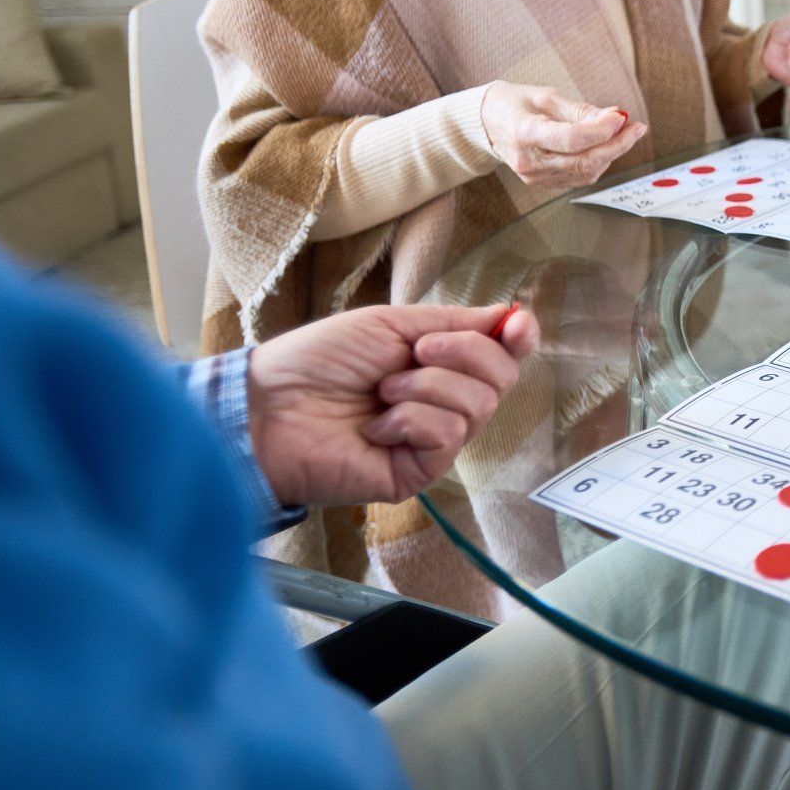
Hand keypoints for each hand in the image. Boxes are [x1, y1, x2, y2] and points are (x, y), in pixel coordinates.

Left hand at [247, 303, 538, 506]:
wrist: (270, 405)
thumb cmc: (319, 361)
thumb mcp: (391, 324)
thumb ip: (455, 323)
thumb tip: (513, 316)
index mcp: (441, 364)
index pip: (503, 356)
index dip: (519, 339)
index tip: (515, 326)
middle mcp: (445, 403)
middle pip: (501, 379)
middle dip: (462, 354)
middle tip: (413, 354)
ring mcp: (433, 441)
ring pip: (477, 405)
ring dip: (425, 387)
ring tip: (382, 392)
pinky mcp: (418, 473)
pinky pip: (448, 436)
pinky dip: (411, 420)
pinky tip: (375, 426)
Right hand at [481, 81, 646, 188]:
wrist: (486, 123)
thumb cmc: (514, 103)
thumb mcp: (545, 96)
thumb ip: (580, 110)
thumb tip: (615, 117)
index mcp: (524, 133)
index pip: (570, 139)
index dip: (600, 130)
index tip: (621, 117)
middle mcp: (529, 162)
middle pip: (583, 161)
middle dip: (616, 145)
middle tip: (636, 127)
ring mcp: (535, 177)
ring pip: (586, 172)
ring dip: (611, 153)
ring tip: (624, 132)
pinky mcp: (543, 184)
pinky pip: (579, 177)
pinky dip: (598, 162)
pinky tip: (604, 146)